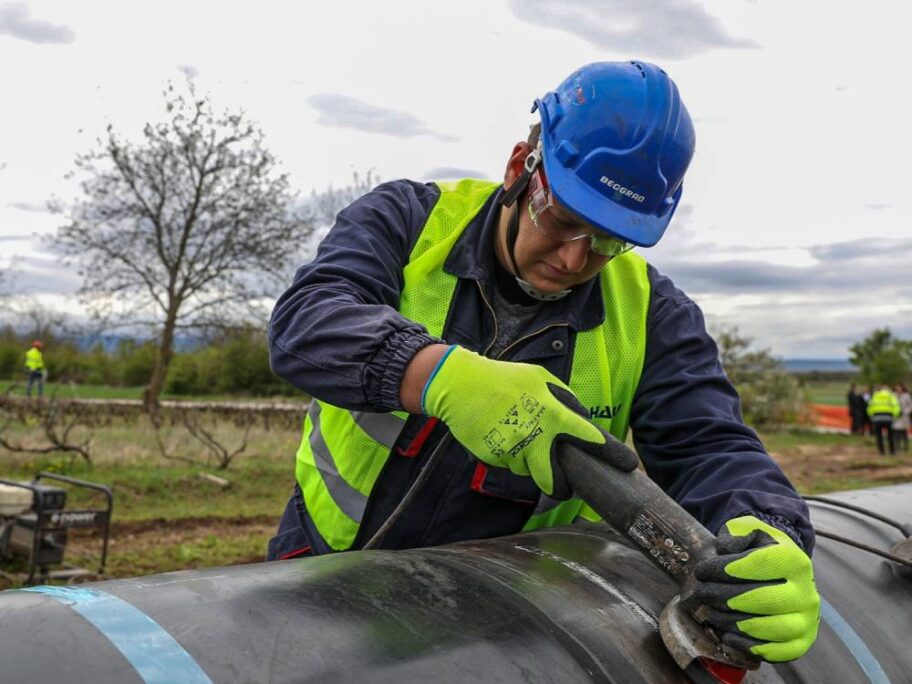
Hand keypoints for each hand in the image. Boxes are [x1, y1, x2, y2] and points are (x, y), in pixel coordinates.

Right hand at [421, 346, 637, 497]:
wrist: (458, 384)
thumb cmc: (502, 378)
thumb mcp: (538, 378)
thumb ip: (563, 399)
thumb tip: (580, 419)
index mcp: (552, 414)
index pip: (588, 438)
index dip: (610, 453)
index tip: (628, 464)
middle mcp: (535, 436)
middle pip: (554, 480)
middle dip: (560, 487)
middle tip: (563, 486)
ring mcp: (512, 450)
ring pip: (527, 470)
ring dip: (527, 461)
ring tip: (516, 435)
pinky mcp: (492, 457)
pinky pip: (507, 463)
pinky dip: (506, 454)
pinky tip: (498, 433)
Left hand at [691, 515, 819, 661]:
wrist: (785, 573)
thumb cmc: (760, 550)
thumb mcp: (749, 530)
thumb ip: (736, 533)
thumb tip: (727, 549)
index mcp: (794, 561)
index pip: (757, 565)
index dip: (723, 569)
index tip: (701, 571)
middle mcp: (806, 592)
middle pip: (761, 599)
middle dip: (722, 596)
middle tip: (701, 592)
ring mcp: (806, 620)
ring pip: (767, 627)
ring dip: (731, 621)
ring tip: (710, 612)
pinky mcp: (801, 643)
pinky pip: (775, 651)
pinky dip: (747, 645)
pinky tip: (727, 634)